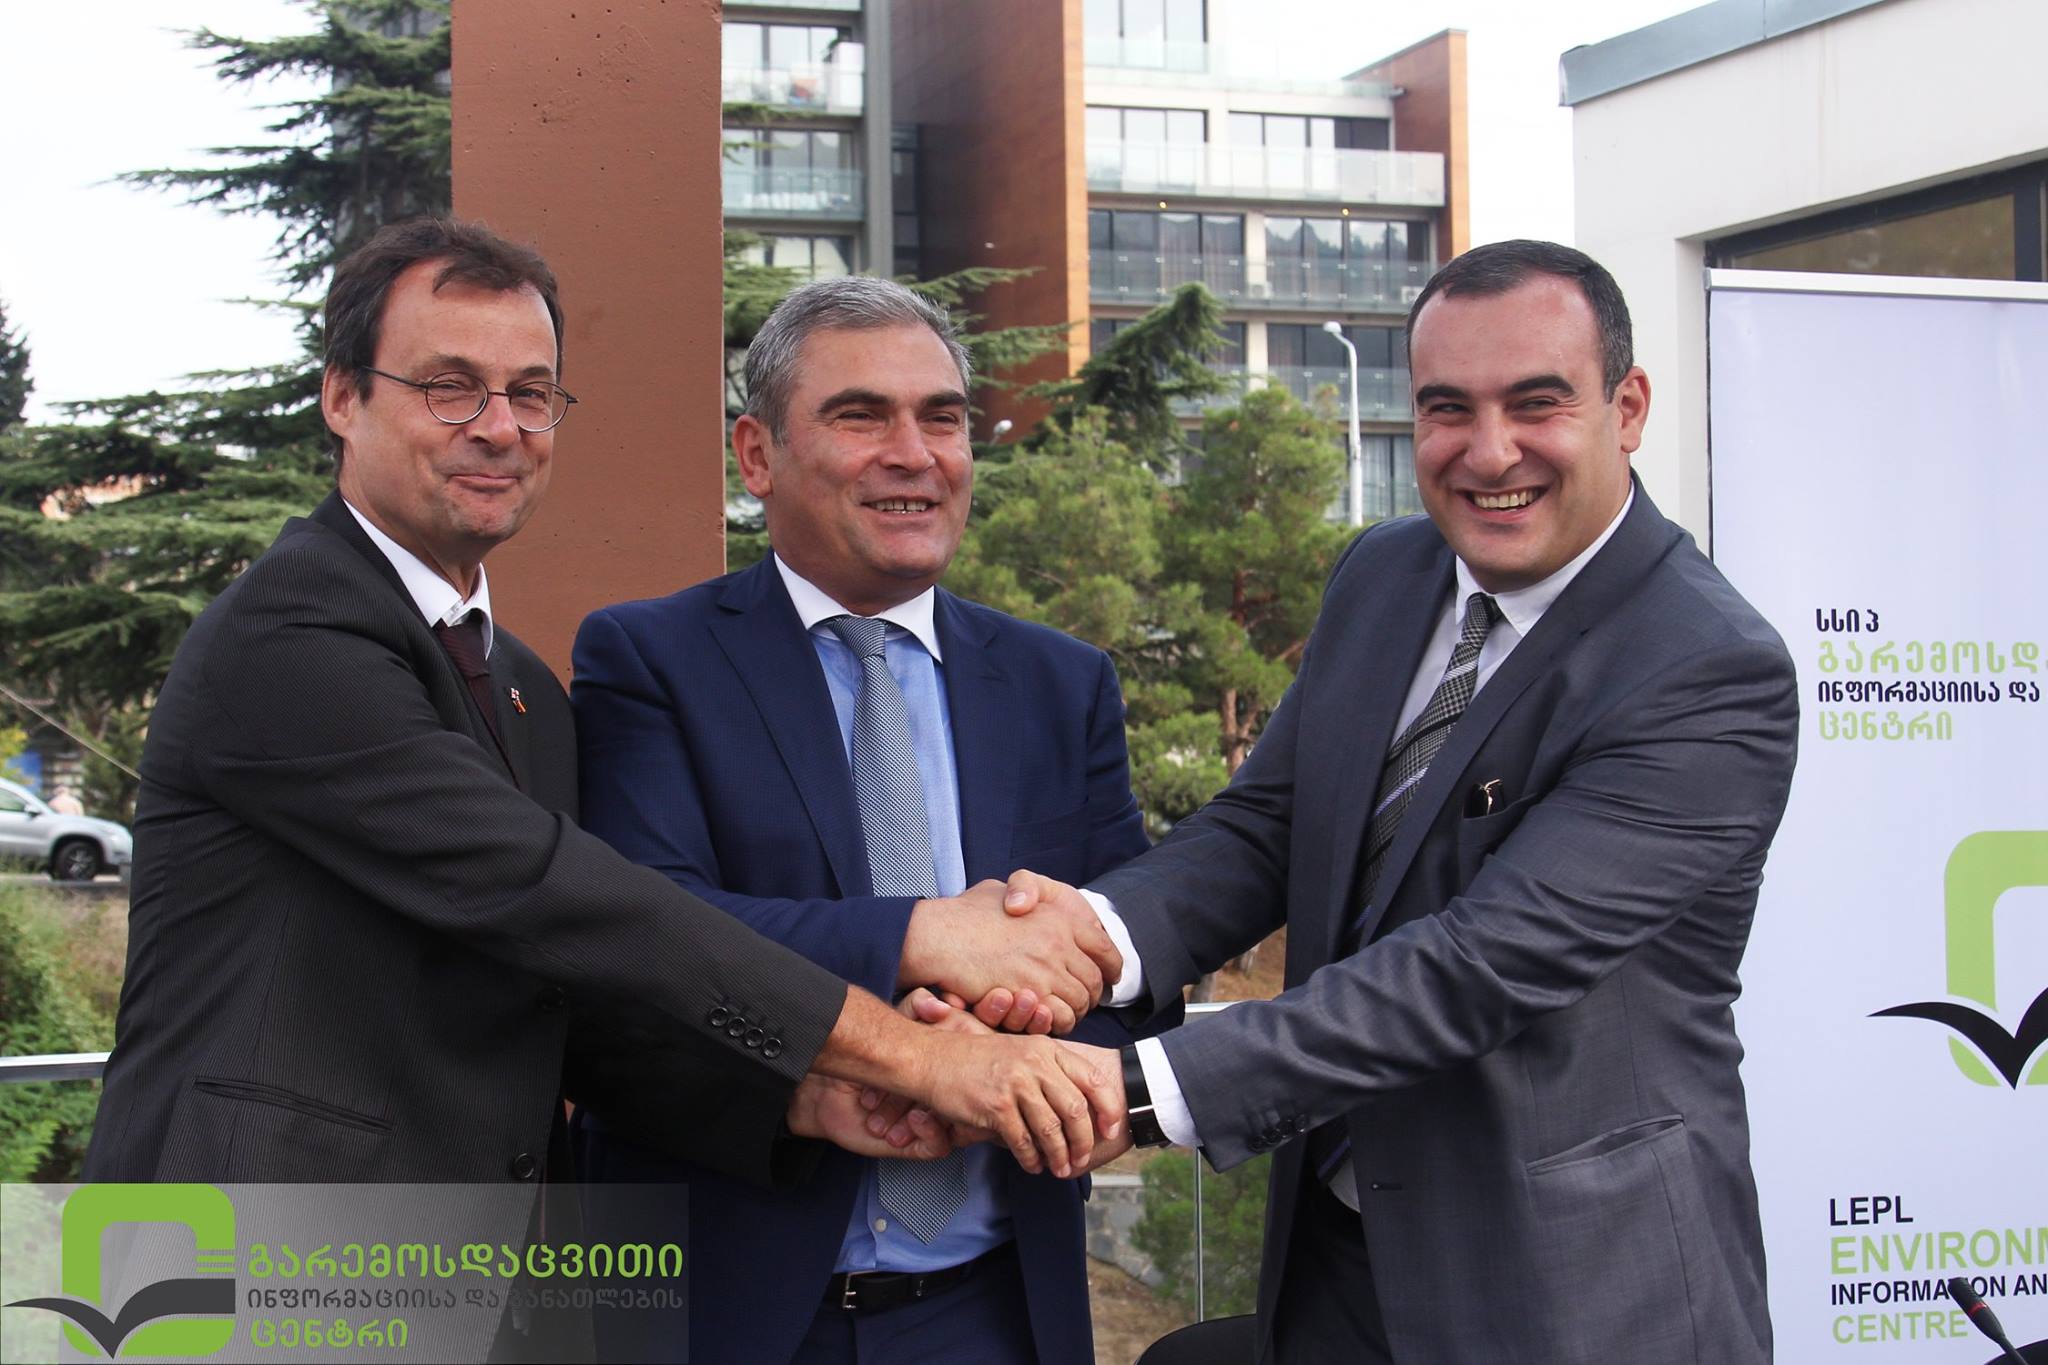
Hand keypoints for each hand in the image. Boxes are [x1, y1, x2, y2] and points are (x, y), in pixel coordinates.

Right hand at [814, 985, 1123, 1177]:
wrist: (930, 1058)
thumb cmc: (972, 1059)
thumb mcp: (1016, 1051)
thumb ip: (1044, 1070)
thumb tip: (1072, 1105)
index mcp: (1046, 1049)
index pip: (1091, 1079)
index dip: (1107, 1108)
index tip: (1110, 1129)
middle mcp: (1035, 1063)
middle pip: (1076, 1109)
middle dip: (1083, 1141)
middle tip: (1081, 1159)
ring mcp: (1016, 1084)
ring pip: (1052, 1129)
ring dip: (1059, 1155)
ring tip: (1059, 1169)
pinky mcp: (996, 1105)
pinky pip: (1023, 1140)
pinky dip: (1031, 1158)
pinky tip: (1032, 1166)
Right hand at [899, 878, 1121, 1033]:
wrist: (939, 936)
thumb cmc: (964, 914)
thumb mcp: (999, 889)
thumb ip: (1020, 893)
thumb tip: (1023, 901)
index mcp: (1058, 916)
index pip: (1103, 947)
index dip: (1111, 965)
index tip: (1109, 976)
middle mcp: (1058, 941)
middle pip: (1094, 980)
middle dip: (1092, 994)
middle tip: (1082, 1001)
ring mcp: (1044, 969)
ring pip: (1079, 1002)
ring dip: (1075, 1011)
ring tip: (1063, 1013)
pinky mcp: (1028, 993)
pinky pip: (1059, 1016)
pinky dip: (1058, 1022)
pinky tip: (1047, 1019)